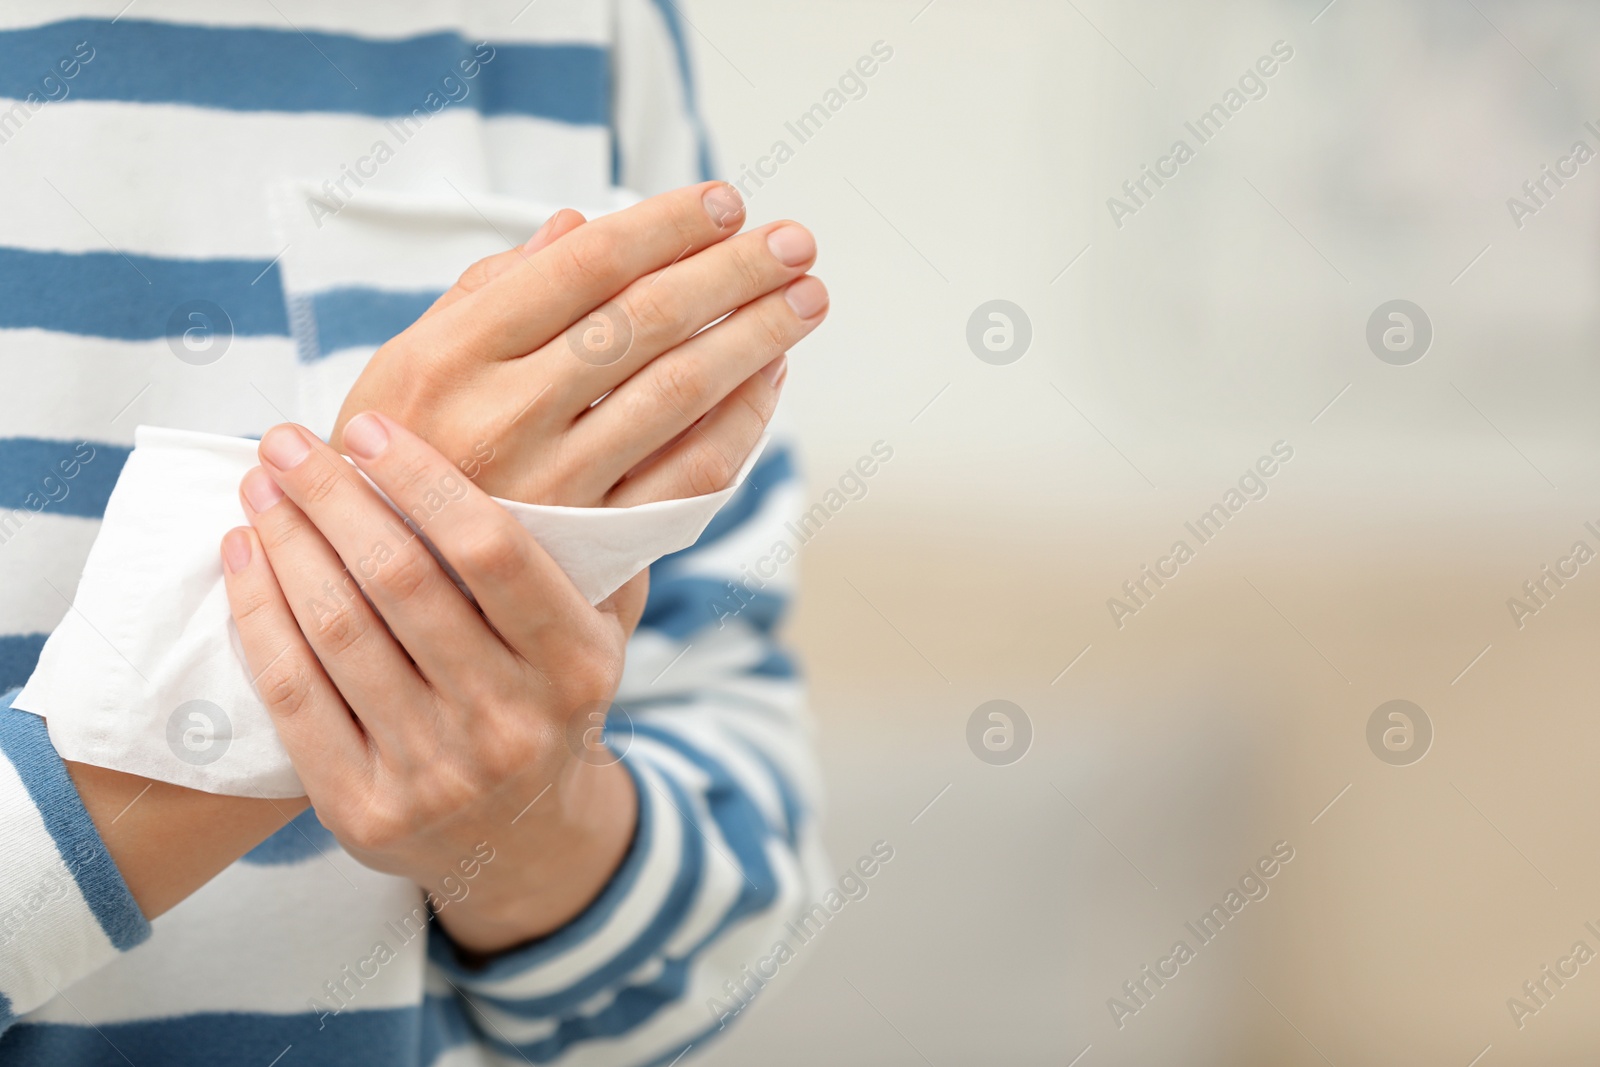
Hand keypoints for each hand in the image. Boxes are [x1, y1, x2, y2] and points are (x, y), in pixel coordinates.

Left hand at [222, 413, 649, 951]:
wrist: (524, 847)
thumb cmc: (552, 704)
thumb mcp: (601, 634)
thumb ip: (587, 551)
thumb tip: (552, 438)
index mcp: (576, 668)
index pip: (493, 552)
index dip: (422, 480)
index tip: (369, 428)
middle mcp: (511, 723)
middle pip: (400, 581)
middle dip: (332, 495)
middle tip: (286, 440)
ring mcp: (436, 774)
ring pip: (338, 630)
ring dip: (286, 543)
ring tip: (260, 488)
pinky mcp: (363, 809)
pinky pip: (293, 693)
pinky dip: (259, 614)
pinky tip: (245, 558)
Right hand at [331, 181, 827, 506]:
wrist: (388, 595)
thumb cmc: (398, 459)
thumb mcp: (403, 366)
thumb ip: (485, 292)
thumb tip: (575, 224)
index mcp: (449, 354)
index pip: (585, 267)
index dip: (667, 226)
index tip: (726, 203)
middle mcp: (502, 416)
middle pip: (646, 321)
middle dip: (733, 272)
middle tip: (794, 241)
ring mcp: (553, 486)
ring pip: (680, 391)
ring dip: (756, 336)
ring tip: (806, 298)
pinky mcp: (593, 544)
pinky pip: (690, 473)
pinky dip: (742, 420)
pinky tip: (769, 378)